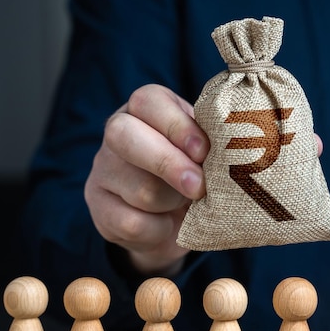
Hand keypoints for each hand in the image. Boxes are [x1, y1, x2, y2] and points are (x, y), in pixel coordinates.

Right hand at [84, 84, 208, 275]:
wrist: (171, 221)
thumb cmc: (194, 173)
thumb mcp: (204, 153)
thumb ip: (210, 144)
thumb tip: (231, 152)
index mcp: (145, 109)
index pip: (148, 101)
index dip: (177, 126)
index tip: (204, 151)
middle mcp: (117, 133)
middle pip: (126, 136)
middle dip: (169, 164)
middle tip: (199, 187)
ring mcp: (102, 170)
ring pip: (139, 188)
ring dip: (172, 201)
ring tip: (185, 204)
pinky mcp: (99, 208)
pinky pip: (132, 222)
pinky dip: (159, 228)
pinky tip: (166, 224)